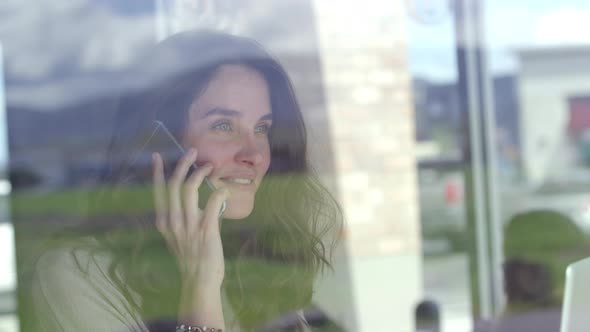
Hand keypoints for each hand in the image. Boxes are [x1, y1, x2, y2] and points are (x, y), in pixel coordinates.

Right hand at [152, 148, 228, 287]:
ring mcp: (189, 225)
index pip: (159, 191)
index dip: (158, 172)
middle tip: (192, 151)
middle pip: (174, 185)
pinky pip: (211, 203)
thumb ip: (183, 218)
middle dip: (183, 164)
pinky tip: (224, 190)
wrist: (199, 280)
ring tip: (209, 165)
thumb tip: (195, 201)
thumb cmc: (192, 259)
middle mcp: (173, 221)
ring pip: (189, 189)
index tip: (158, 157)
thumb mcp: (179, 236)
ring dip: (200, 173)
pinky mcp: (206, 230)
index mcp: (165, 222)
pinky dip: (218, 193)